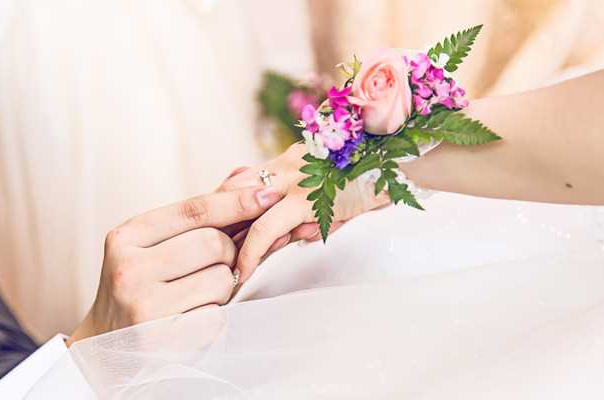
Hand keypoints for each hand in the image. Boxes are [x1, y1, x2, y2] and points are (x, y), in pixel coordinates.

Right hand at [68, 185, 282, 344]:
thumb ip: (195, 215)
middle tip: (218, 265)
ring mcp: (143, 308)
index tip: (268, 194)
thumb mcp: (152, 245)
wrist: (104, 343)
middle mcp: (130, 269)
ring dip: (224, 287)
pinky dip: (216, 317)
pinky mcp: (161, 342)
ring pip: (222, 280)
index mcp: (126, 237)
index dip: (236, 201)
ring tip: (201, 294)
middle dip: (230, 254)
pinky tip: (194, 318)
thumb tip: (244, 176)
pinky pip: (218, 318)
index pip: (194, 210)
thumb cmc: (139, 285)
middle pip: (215, 244)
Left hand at [220, 144, 389, 282]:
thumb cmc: (374, 176)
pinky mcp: (303, 199)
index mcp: (289, 161)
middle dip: (214, 223)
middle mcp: (283, 165)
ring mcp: (291, 180)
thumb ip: (312, 207)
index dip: (222, 205)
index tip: (210, 229)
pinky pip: (265, 229)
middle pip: (231, 192)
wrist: (403, 161)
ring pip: (242, 211)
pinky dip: (249, 253)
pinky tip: (241, 273)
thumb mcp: (335, 188)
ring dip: (226, 243)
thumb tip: (298, 236)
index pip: (241, 181)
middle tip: (200, 250)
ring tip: (216, 269)